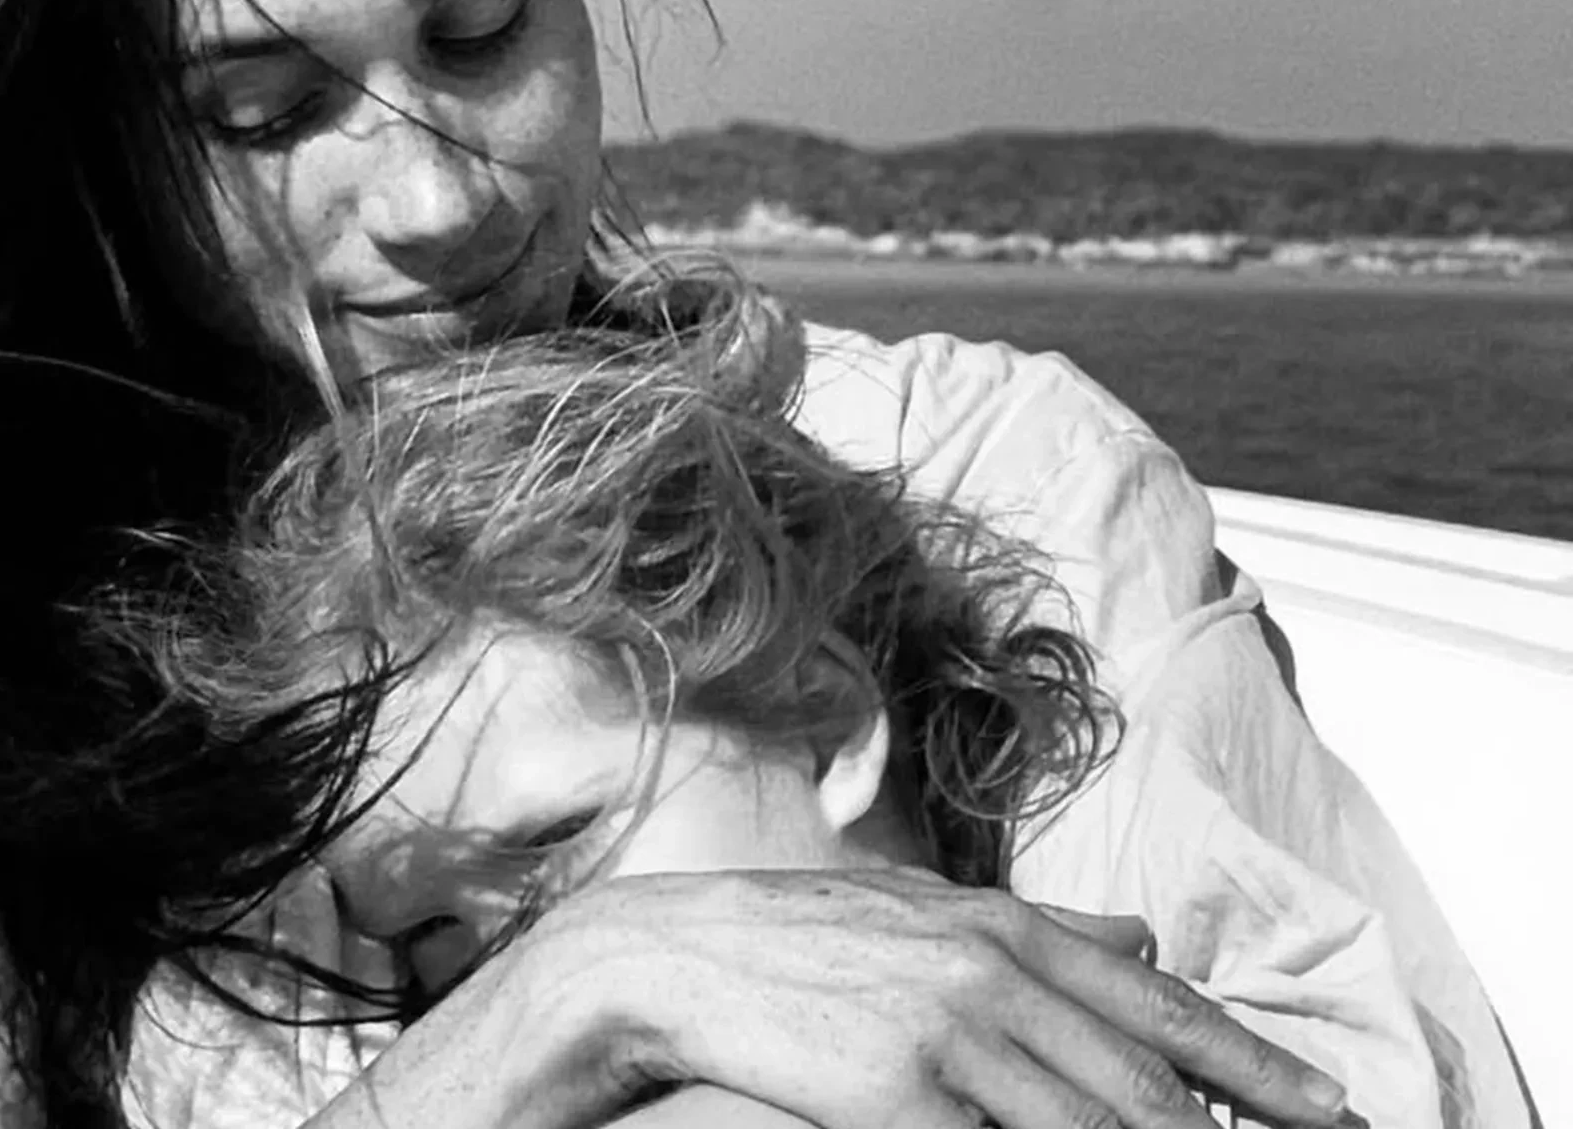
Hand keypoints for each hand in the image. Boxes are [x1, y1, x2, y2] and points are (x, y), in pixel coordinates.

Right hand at [513, 867, 1351, 1128]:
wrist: (680, 956)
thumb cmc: (809, 934)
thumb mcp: (929, 906)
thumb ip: (1042, 927)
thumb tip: (1141, 936)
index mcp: (1007, 926)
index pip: (1163, 1006)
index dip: (1259, 1064)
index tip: (1333, 1107)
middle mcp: (991, 975)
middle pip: (1147, 1082)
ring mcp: (944, 1039)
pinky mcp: (894, 1100)